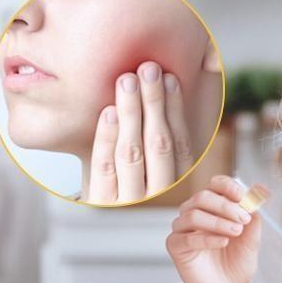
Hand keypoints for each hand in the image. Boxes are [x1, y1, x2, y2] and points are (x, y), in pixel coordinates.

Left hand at [84, 61, 193, 203]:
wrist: (102, 212)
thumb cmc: (130, 178)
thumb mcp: (152, 164)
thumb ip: (162, 134)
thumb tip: (177, 79)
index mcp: (176, 184)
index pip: (181, 144)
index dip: (175, 109)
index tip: (170, 78)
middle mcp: (155, 194)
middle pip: (157, 144)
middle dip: (153, 102)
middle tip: (148, 70)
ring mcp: (127, 200)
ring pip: (131, 152)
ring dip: (131, 112)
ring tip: (127, 80)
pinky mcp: (100, 200)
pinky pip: (104, 165)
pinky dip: (106, 137)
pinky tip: (109, 111)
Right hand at [166, 175, 262, 282]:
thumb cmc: (237, 265)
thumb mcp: (252, 240)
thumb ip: (253, 219)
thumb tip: (257, 194)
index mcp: (213, 207)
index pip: (215, 184)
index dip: (228, 186)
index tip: (243, 196)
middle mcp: (195, 214)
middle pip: (202, 196)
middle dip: (225, 205)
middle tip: (243, 219)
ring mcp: (183, 230)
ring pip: (193, 214)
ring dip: (217, 221)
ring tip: (236, 232)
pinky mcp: (176, 247)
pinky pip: (186, 237)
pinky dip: (206, 238)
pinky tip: (223, 242)